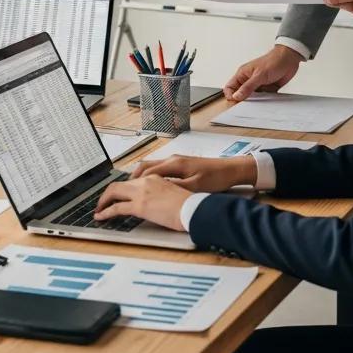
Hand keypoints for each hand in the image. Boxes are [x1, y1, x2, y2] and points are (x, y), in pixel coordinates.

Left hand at [93, 175, 187, 230]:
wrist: (194, 208)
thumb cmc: (189, 204)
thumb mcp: (172, 194)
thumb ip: (160, 194)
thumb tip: (153, 203)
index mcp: (154, 178)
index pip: (131, 181)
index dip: (120, 189)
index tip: (115, 196)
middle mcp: (145, 182)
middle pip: (118, 184)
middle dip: (107, 194)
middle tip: (102, 203)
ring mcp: (141, 192)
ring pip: (114, 192)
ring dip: (103, 201)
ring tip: (99, 210)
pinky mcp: (140, 205)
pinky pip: (117, 208)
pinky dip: (106, 212)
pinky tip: (102, 216)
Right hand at [131, 155, 256, 191]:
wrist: (230, 169)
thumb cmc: (216, 177)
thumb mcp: (195, 187)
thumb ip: (175, 188)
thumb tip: (158, 192)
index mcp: (174, 164)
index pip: (146, 172)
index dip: (132, 183)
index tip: (124, 191)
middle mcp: (172, 159)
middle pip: (145, 166)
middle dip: (131, 178)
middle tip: (121, 191)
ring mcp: (176, 160)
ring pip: (151, 166)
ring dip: (140, 176)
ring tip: (132, 189)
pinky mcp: (180, 164)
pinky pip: (159, 168)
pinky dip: (150, 176)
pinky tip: (151, 185)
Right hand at [223, 44, 301, 101]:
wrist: (289, 59)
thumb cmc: (273, 61)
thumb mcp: (259, 75)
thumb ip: (247, 87)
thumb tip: (236, 96)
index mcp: (243, 74)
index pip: (230, 87)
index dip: (230, 95)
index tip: (236, 102)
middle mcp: (249, 80)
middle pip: (240, 94)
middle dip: (243, 100)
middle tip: (248, 106)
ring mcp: (258, 85)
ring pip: (252, 97)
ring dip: (256, 101)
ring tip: (261, 101)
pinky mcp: (267, 88)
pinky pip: (263, 98)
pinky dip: (266, 100)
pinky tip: (269, 99)